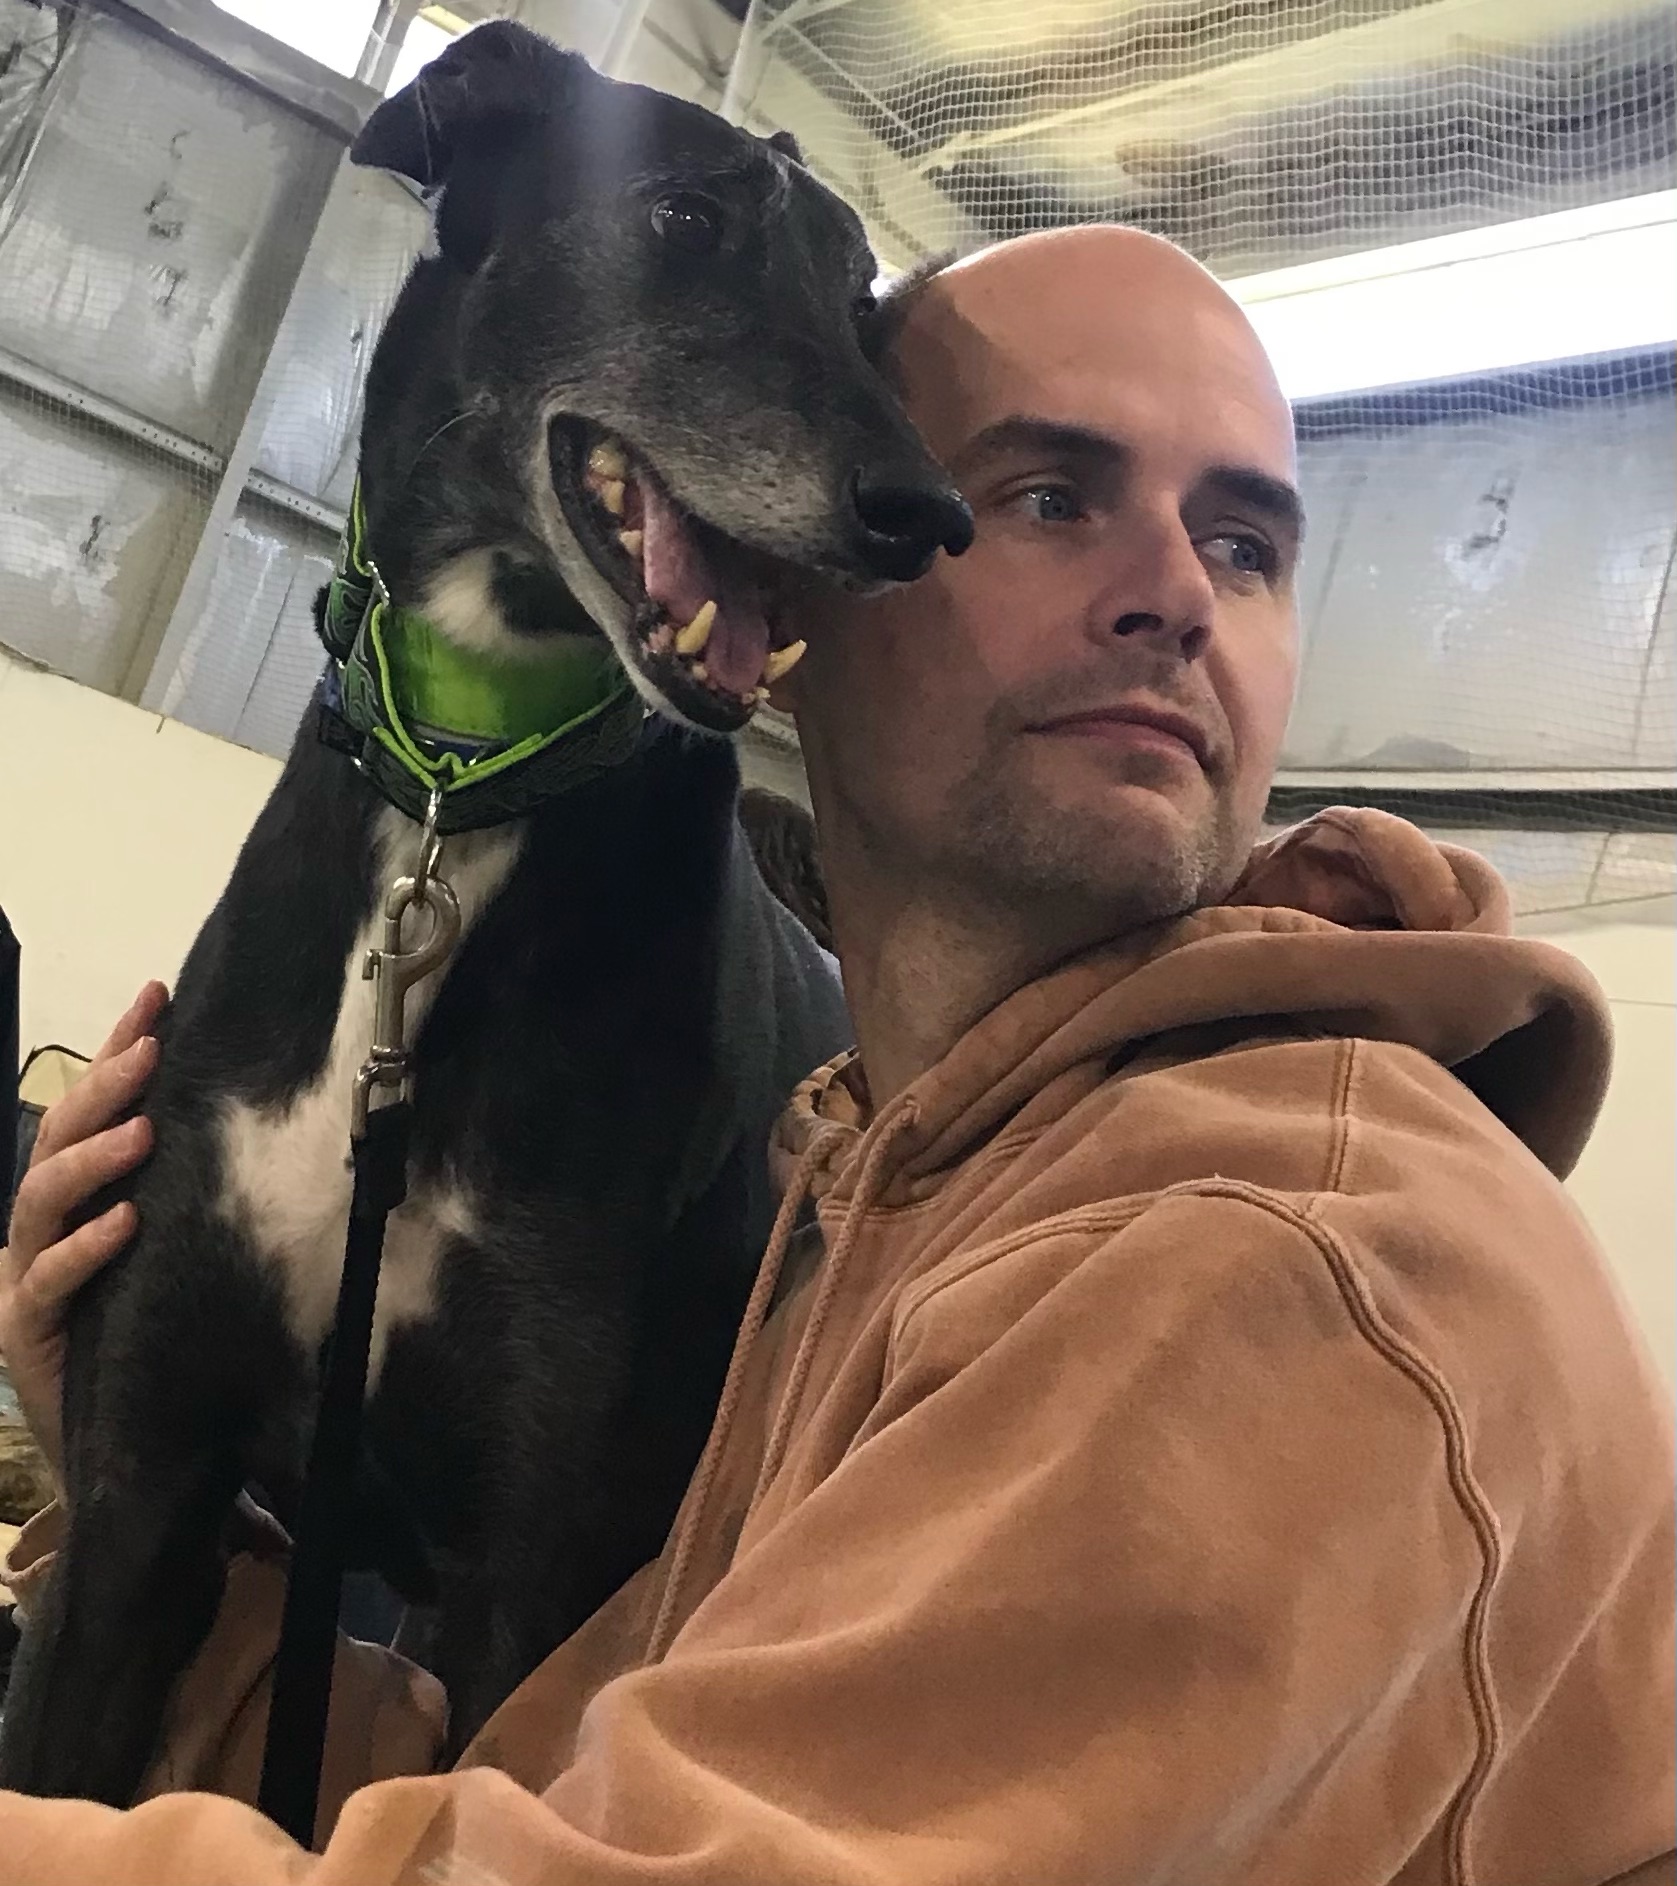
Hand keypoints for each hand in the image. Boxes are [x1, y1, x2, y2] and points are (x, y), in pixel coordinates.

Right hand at [1, 981, 165, 1488]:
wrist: (125, 1444)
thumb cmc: (156, 1334)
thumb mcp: (179, 1247)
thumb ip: (193, 1188)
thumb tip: (257, 1116)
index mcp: (75, 1200)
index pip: (88, 1110)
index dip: (115, 1050)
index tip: (156, 995)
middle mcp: (41, 1229)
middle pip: (55, 1141)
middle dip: (101, 1088)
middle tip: (149, 1049)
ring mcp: (25, 1279)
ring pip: (39, 1201)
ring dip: (91, 1160)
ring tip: (142, 1132)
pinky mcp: (26, 1335)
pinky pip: (47, 1283)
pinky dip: (85, 1250)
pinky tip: (126, 1225)